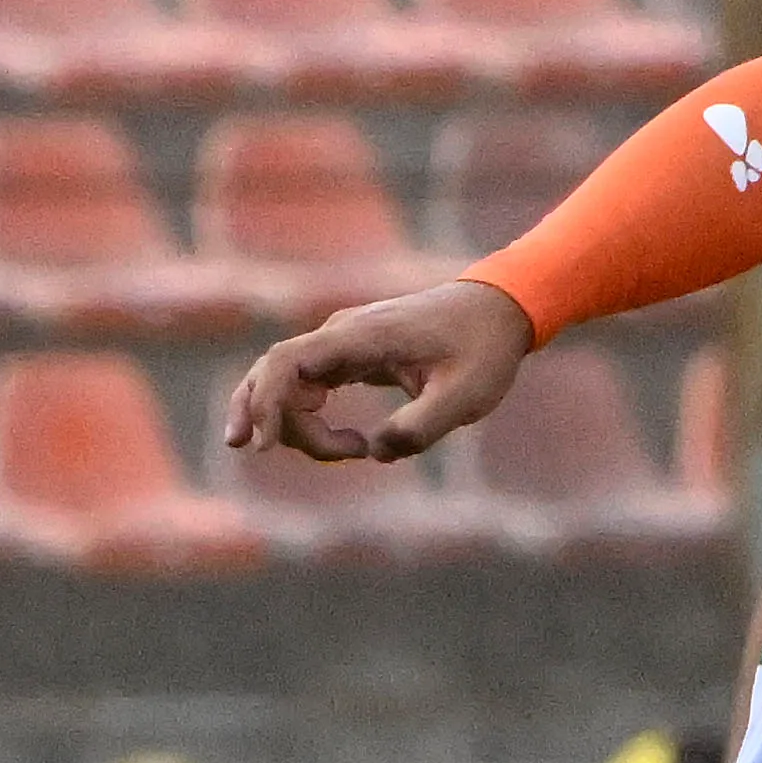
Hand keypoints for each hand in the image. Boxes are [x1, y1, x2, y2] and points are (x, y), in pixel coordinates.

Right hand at [227, 278, 536, 463]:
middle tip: (292, 453)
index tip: (265, 445)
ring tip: (354, 450)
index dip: (265, 404)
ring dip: (295, 423)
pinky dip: (308, 415)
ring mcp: (341, 343)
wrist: (498, 309)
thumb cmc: (483, 350)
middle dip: (263, 416)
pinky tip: (346, 443)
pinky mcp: (350, 355)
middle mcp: (340, 334)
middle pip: (275, 375)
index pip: (286, 362)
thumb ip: (420, 427)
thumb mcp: (465, 396)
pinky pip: (309, 385)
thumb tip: (377, 451)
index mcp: (360, 337)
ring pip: (287, 382)